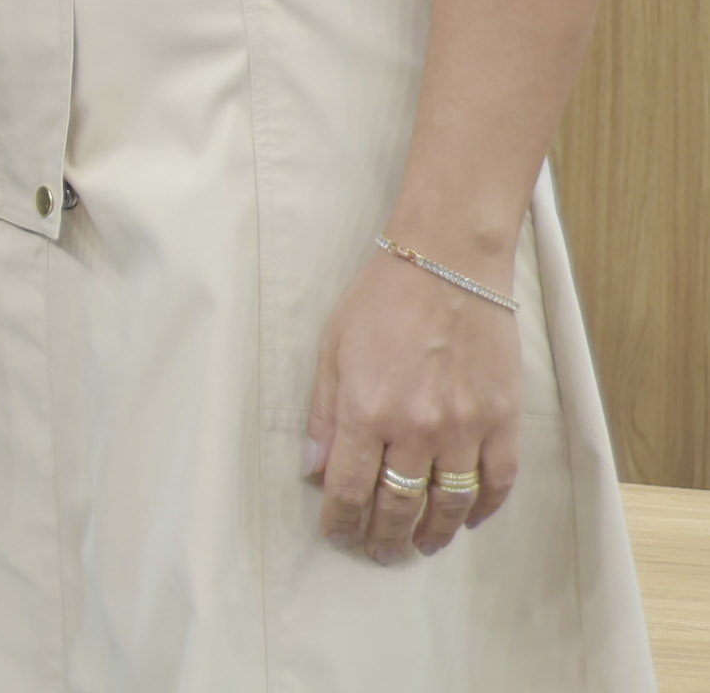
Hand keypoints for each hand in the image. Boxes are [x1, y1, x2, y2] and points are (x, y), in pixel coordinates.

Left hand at [309, 245, 521, 562]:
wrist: (448, 265)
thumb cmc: (381, 301)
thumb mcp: (332, 350)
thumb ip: (325, 414)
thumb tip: (314, 467)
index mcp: (367, 411)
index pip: (350, 489)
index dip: (341, 521)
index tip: (338, 534)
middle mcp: (417, 427)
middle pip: (398, 505)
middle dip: (383, 536)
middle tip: (378, 553)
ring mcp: (466, 427)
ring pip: (449, 503)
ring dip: (433, 532)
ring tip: (420, 546)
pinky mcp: (503, 419)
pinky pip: (497, 481)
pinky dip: (483, 508)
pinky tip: (469, 520)